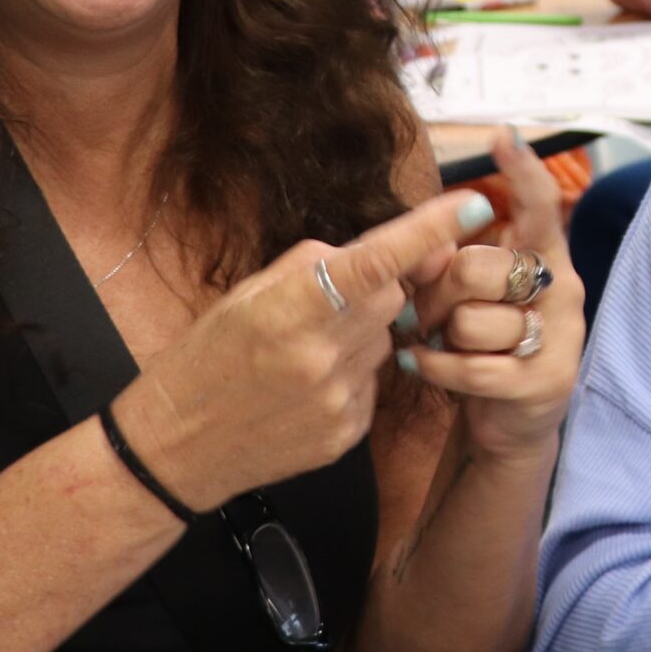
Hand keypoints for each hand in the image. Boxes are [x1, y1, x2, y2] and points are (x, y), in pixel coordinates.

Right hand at [130, 189, 496, 509]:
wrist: (176, 446)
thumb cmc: (205, 359)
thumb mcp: (245, 295)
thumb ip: (314, 266)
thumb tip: (378, 250)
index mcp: (292, 309)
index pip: (378, 260)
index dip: (431, 230)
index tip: (474, 205)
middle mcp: (322, 354)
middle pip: (391, 297)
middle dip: (375, 287)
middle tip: (328, 298)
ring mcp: (339, 398)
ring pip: (384, 340)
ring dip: (359, 333)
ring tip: (303, 352)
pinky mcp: (348, 432)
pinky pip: (372, 382)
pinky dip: (351, 373)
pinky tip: (306, 386)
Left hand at [401, 128, 584, 462]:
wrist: (513, 421)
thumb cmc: (486, 343)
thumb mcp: (477, 294)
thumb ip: (462, 263)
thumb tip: (430, 245)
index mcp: (546, 257)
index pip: (540, 205)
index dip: (522, 171)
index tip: (502, 136)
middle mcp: (561, 290)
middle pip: (479, 267)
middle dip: (437, 291)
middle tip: (424, 311)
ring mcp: (557, 337)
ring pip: (472, 321)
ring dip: (438, 337)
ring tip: (438, 343)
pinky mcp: (542, 381)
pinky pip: (472, 366)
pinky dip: (436, 367)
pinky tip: (423, 364)